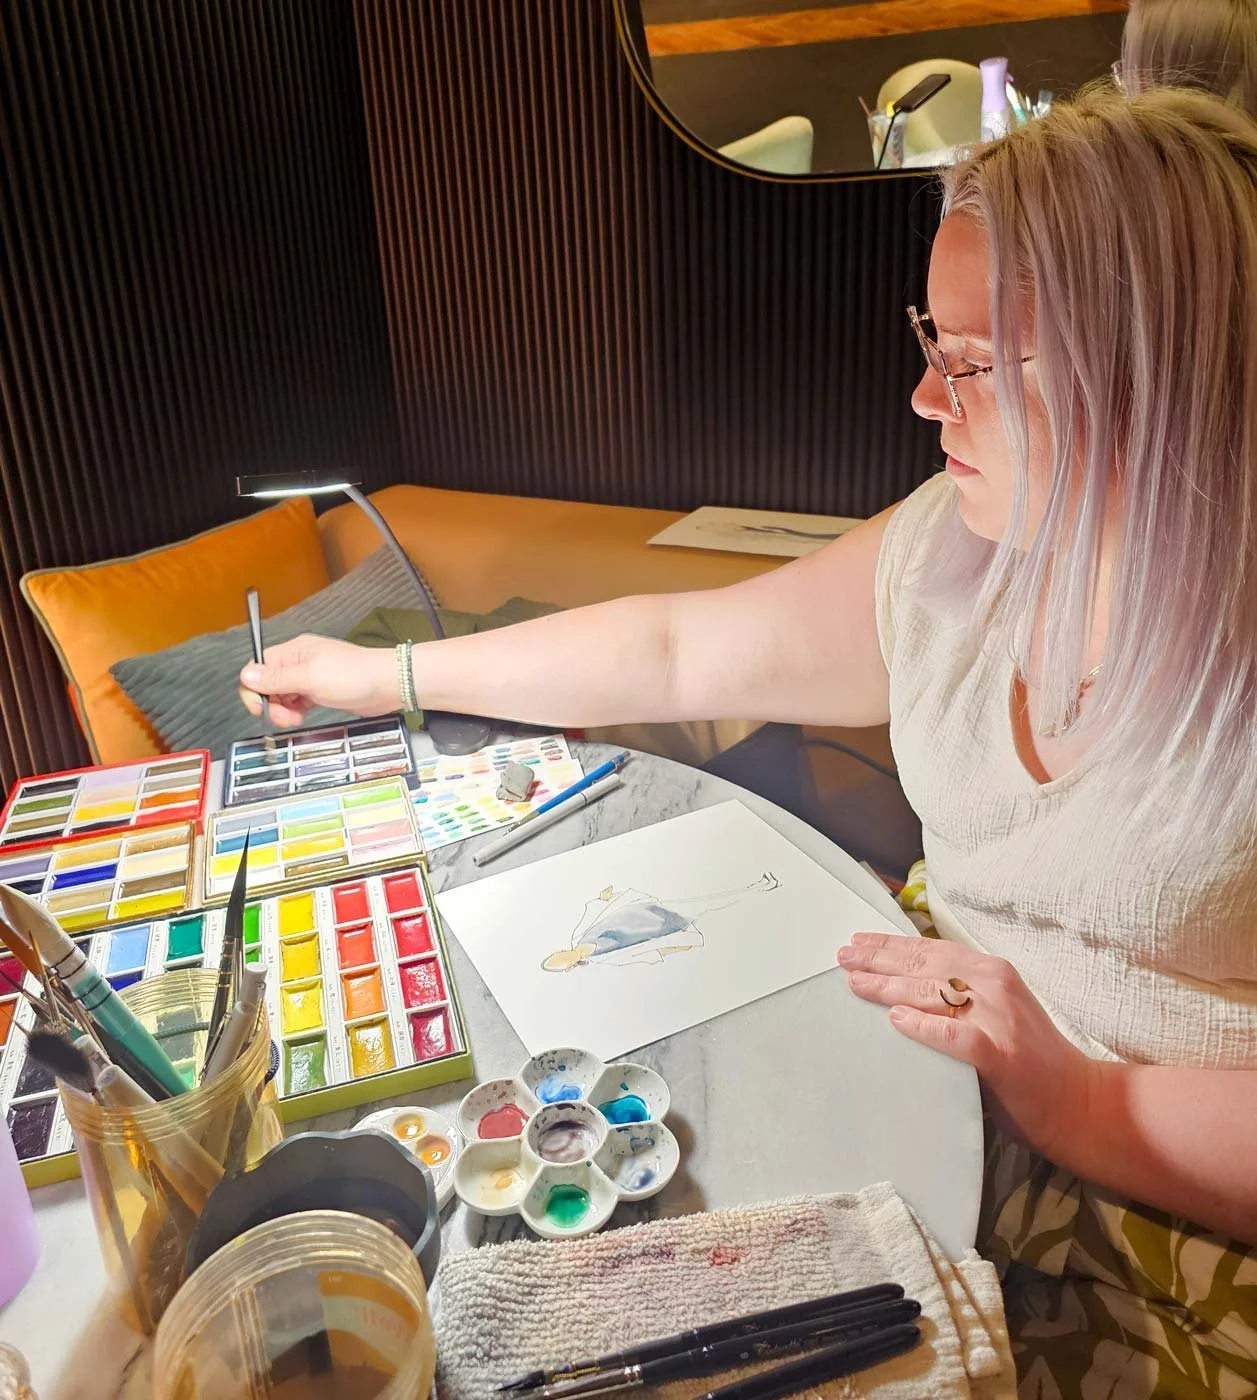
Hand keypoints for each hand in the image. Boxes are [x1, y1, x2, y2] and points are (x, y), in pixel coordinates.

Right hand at [238, 634, 398, 726]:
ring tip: (295, 719)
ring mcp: (310, 677)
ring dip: (282, 710)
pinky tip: (301, 716)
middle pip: (268, 683)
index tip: (258, 707)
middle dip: (270, 702)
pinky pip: (297, 702)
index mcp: (293, 652)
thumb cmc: (353, 676)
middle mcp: (299, 662)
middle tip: (284, 717)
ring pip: (282, 695)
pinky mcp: (321, 691)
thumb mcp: (309, 678)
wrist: (388, 684)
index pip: (259, 666)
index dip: (253, 687)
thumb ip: (276, 679)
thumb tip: (246, 675)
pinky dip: (295, 711)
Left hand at [838, 933, 1094, 1162]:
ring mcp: (998, 1018)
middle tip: (842, 957)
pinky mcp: (1000, 1055)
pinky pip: (955, 1035)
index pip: (932, 951)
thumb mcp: (996, 1011)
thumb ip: (959, 996)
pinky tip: (896, 1020)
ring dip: (889, 987)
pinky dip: (925, 1026)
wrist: (1079, 1103)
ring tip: (855, 984)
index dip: (892, 945)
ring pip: (933, 994)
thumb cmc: (1031, 1060)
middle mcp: (994, 986)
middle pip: (926, 966)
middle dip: (879, 960)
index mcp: (992, 973)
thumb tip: (904, 988)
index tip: (858, 942)